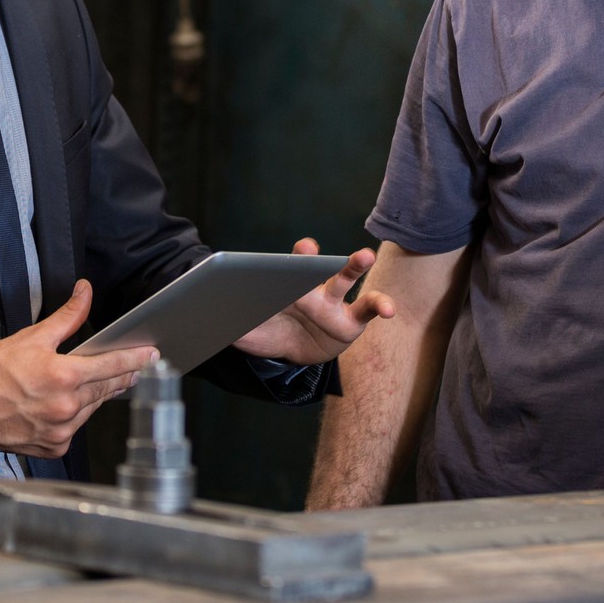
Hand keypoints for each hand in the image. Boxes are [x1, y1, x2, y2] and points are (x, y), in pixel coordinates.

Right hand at [0, 279, 157, 455]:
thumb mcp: (32, 337)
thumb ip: (67, 317)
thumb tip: (85, 293)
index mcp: (64, 377)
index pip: (112, 365)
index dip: (135, 359)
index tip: (152, 355)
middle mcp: (66, 407)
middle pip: (106, 388)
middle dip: (121, 376)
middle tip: (134, 368)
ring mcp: (61, 430)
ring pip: (92, 409)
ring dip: (97, 396)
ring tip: (93, 383)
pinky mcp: (53, 447)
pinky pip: (75, 429)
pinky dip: (75, 417)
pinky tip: (65, 406)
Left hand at [232, 238, 395, 364]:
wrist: (292, 354)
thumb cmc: (271, 333)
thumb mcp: (249, 332)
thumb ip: (235, 325)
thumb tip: (213, 322)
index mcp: (286, 285)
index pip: (286, 267)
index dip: (285, 260)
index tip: (288, 252)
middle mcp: (312, 288)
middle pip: (314, 266)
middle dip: (314, 257)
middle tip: (310, 248)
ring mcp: (334, 303)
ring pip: (345, 279)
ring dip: (355, 264)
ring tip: (365, 254)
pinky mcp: (351, 321)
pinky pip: (366, 309)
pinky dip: (381, 305)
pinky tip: (390, 309)